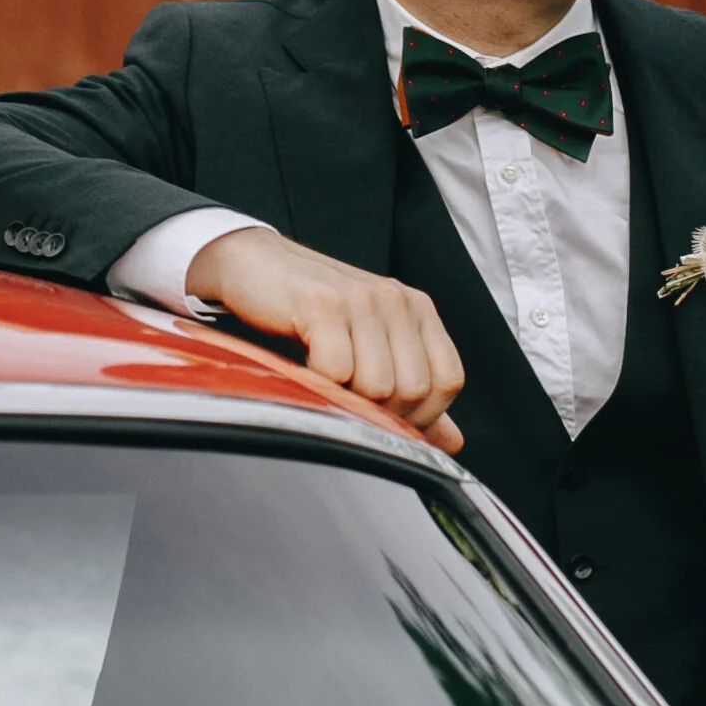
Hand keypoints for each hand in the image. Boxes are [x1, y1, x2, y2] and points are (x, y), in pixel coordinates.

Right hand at [187, 227, 465, 451]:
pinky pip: (336, 371)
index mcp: (417, 310)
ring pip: (378, 386)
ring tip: (323, 382)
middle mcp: (398, 301)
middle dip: (379, 413)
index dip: (420, 414)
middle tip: (344, 400)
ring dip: (345, 399)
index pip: (448, 381)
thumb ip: (410, 391)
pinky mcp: (323, 305)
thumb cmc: (311, 310)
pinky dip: (318, 385)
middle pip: (414, 390)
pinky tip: (304, 370)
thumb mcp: (368, 345)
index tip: (384, 417)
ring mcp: (362, 301)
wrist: (253, 264)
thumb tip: (451, 441)